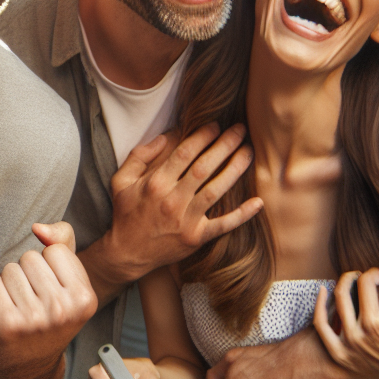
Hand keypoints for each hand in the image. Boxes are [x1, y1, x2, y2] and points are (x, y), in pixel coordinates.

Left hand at [0, 221, 97, 378]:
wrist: (26, 365)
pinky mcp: (5, 323)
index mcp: (86, 298)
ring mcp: (33, 319)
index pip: (55, 250)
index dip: (49, 265)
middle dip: (28, 274)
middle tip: (34, 302)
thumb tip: (38, 228)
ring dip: (10, 285)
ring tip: (20, 308)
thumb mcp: (69, 280)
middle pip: (31, 257)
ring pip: (10, 269)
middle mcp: (62, 310)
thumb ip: (63, 241)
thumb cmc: (49, 314)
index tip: (53, 290)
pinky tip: (3, 314)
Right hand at [89, 124, 261, 295]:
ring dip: (235, 169)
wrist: (127, 253)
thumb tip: (164, 136)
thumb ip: (139, 156)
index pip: (184, 153)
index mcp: (155, 183)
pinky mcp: (196, 237)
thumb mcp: (121, 181)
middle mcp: (172, 200)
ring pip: (216, 190)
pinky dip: (242, 215)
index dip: (202, 136)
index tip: (215, 125)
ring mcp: (186, 220)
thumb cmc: (126, 214)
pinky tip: (258, 202)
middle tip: (240, 129)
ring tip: (248, 151)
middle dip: (224, 145)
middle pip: (204, 167)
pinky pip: (223, 225)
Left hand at [314, 258, 378, 378]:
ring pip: (331, 309)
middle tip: (362, 274)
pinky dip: (319, 309)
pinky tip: (323, 292)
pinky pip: (321, 329)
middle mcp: (357, 337)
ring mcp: (346, 348)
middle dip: (353, 277)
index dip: (373, 273)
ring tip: (348, 280)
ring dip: (337, 288)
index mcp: (375, 324)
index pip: (365, 285)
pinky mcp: (340, 356)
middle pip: (344, 293)